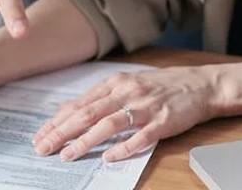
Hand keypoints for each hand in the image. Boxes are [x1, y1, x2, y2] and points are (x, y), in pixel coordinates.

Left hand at [32, 66, 221, 162]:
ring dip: (85, 140)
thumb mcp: (128, 84)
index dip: (57, 121)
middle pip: (87, 114)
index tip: (40, 135)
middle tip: (44, 148)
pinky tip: (109, 157)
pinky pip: (140, 136)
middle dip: (62, 132)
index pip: (79, 104)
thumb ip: (101, 97)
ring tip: (68, 154)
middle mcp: (127, 92)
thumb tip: (70, 111)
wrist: (200, 84)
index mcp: (115, 83)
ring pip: (109, 124)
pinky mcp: (162, 121)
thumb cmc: (162, 86)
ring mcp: (144, 107)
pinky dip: (123, 147)